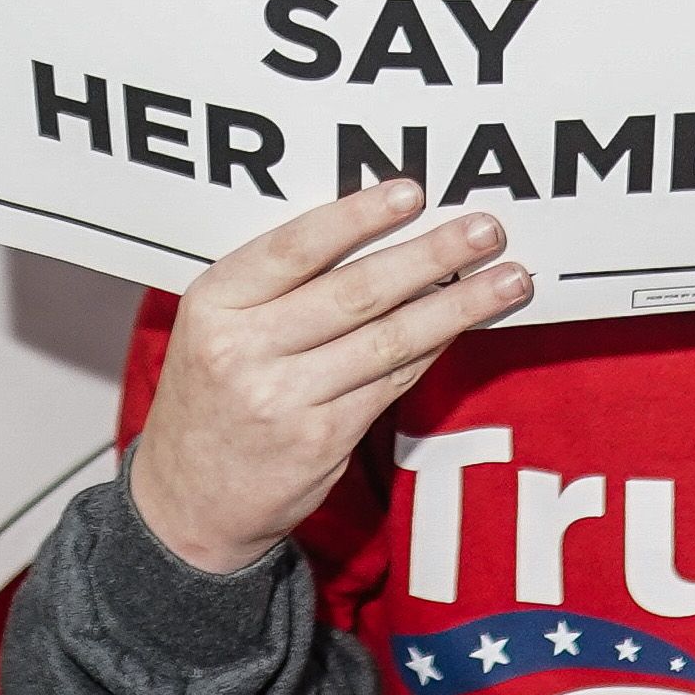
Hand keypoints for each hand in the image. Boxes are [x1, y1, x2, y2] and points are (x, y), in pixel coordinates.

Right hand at [129, 181, 531, 573]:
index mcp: (214, 303)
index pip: (295, 247)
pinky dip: (434, 349)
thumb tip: (374, 228)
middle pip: (356, 292)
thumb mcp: (214, 324)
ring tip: (507, 279)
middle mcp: (246, 350)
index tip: (411, 193)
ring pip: (389, 340)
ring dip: (457, 306)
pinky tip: (465, 324)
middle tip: (485, 230)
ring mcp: (285, 400)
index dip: (358, 217)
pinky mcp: (323, 440)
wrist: (187, 502)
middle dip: (430, 256)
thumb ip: (275, 282)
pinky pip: (393, 382)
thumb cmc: (210, 394)